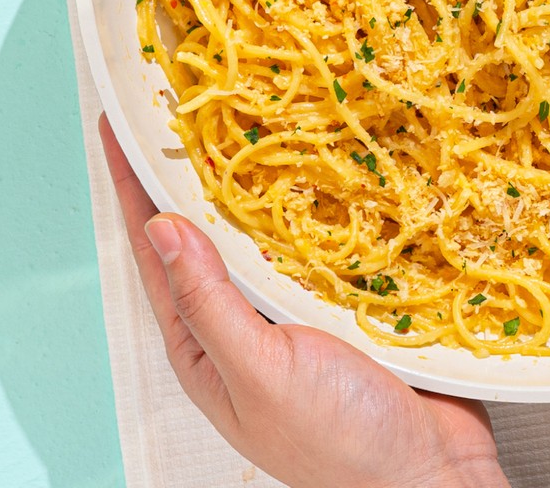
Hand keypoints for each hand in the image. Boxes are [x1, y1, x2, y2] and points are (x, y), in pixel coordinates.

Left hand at [99, 115, 508, 487]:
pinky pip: (328, 236)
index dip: (134, 184)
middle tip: (187, 99)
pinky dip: (322, 197)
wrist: (431, 475)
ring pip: (269, 227)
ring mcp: (301, 308)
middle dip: (195, 168)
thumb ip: (210, 301)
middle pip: (210, 229)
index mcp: (206, 343)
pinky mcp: (353, 297)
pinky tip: (327, 162)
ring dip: (260, 175)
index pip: (157, 247)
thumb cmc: (340, 441)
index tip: (118, 123)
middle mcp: (247, 320)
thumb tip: (160, 227)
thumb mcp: (259, 371)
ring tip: (250, 115)